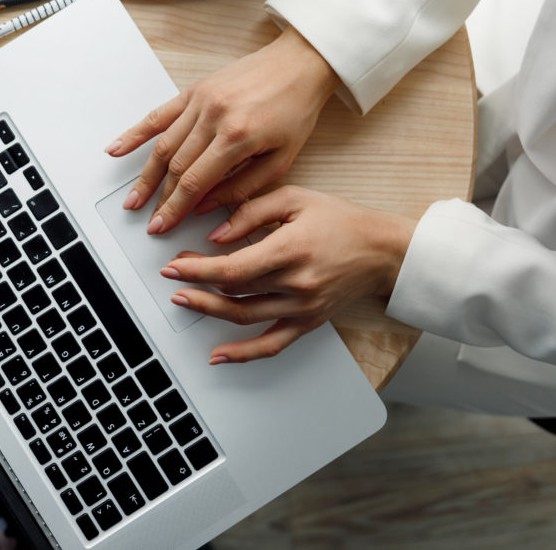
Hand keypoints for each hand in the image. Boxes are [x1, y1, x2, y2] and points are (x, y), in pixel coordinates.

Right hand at [104, 26, 340, 233]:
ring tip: (133, 199)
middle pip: (176, 167)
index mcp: (237, 136)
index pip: (196, 182)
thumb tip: (207, 208)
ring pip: (163, 145)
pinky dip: (135, 133)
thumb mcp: (282, 159)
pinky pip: (158, 115)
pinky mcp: (194, 90)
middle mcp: (214, 116)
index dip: (175, 208)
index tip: (163, 225)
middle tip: (150, 221)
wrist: (300, 64)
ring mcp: (200, 101)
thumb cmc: (296, 110)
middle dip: (160, 199)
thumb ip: (242, 187)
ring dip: (145, 176)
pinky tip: (116, 149)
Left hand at [159, 186, 415, 363]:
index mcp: (291, 250)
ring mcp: (302, 308)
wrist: (383, 251)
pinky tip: (219, 356)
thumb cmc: (341, 220)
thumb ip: (250, 212)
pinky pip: (271, 345)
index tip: (173, 264)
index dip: (197, 270)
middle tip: (172, 275)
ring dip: (209, 312)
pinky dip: (243, 354)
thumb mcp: (294, 198)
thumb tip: (215, 235)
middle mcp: (296, 284)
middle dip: (196, 284)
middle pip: (233, 293)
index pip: (232, 269)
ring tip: (184, 300)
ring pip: (245, 318)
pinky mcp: (308, 322)